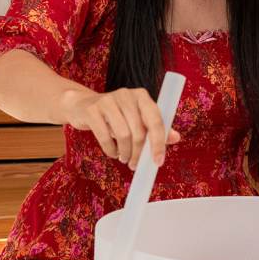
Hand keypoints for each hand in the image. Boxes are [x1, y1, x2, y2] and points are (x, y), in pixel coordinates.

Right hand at [60, 87, 180, 168]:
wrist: (81, 106)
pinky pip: (104, 136)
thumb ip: (155, 128)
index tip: (158, 162)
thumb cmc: (114, 116)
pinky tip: (112, 153)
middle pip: (139, 131)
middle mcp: (126, 95)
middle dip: (138, 153)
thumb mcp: (136, 119)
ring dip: (125, 153)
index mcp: (141, 96)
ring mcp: (108, 100)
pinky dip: (110, 150)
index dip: (159, 143)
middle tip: (135, 164)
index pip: (155, 120)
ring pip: (123, 134)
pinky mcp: (92, 110)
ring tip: (124, 158)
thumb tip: (176, 138)